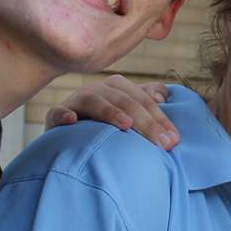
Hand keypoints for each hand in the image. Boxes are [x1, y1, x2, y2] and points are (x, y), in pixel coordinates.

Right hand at [45, 74, 179, 149]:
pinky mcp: (55, 116)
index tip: (174, 140)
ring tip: (126, 125)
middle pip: (125, 102)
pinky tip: (72, 121)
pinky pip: (57, 113)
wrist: (67, 137)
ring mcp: (75, 101)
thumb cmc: (105, 125)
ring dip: (110, 112)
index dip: (160, 119)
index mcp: (117, 87)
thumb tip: (163, 95)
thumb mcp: (127, 111)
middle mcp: (97, 90)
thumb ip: (146, 100)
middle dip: (146, 122)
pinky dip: (64, 114)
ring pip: (94, 102)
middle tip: (163, 143)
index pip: (143, 100)